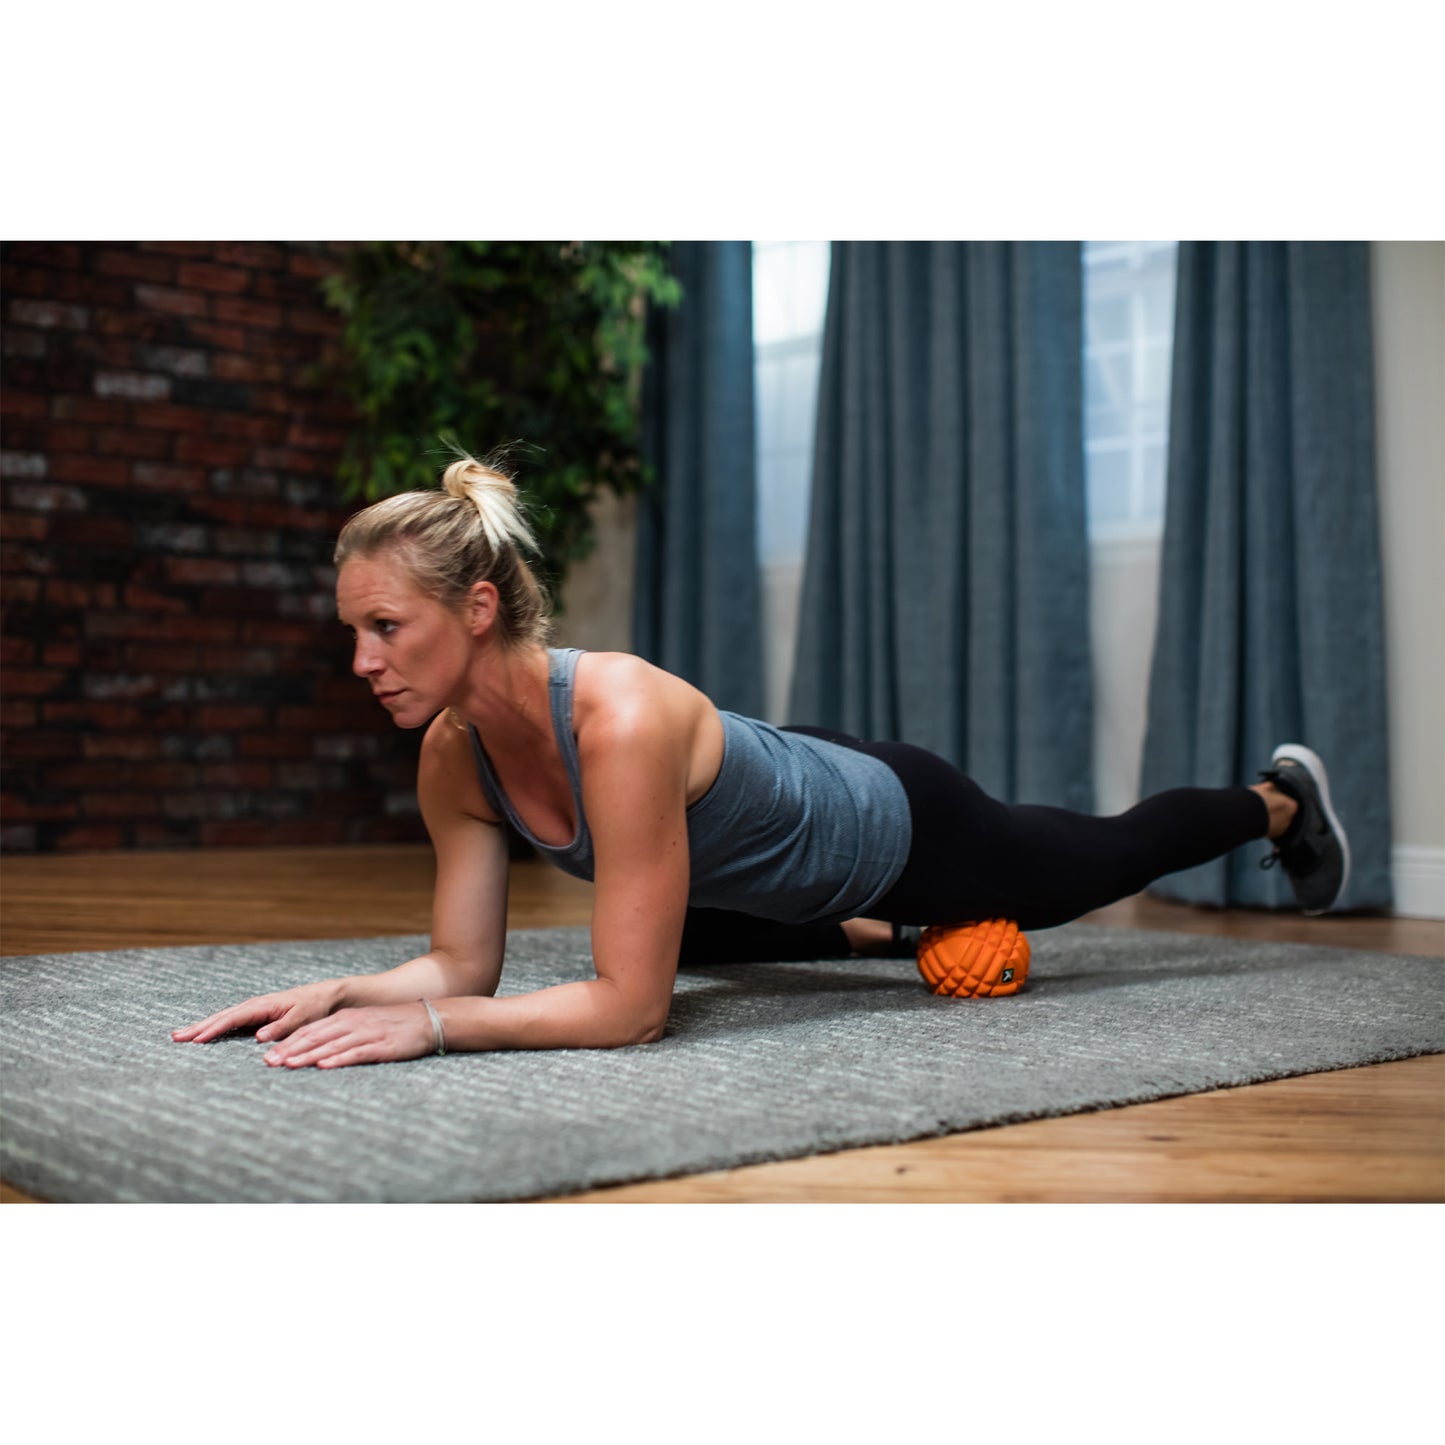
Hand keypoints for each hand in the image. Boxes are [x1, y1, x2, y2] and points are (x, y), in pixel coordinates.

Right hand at [172, 979, 346, 1045]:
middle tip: (175, 1037)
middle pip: (221, 1017)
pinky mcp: (257, 1016)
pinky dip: (215, 1027)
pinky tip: (203, 1035)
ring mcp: (254, 1010)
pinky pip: (231, 1022)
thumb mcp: (302, 1018)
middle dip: (199, 1027)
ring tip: (180, 1036)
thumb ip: (281, 1027)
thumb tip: (258, 1037)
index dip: (214, 1029)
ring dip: (202, 1027)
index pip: (233, 1018)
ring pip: (223, 1019)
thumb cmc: (315, 1008)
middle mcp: (255, 1006)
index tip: (196, 1039)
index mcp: (263, 1006)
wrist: (326, 996)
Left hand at [260, 1003, 436, 1069]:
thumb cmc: (394, 1025)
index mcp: (346, 1018)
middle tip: (269, 1063)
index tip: (268, 1055)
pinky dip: (339, 1059)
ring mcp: (367, 1034)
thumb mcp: (364, 1023)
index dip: (288, 1043)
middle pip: (316, 1037)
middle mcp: (353, 1024)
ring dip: (308, 1056)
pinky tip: (325, 1066)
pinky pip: (357, 1053)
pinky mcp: (382, 1046)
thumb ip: (341, 1033)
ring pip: (332, 1045)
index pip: (310, 1030)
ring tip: (289, 1065)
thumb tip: (315, 1050)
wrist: (428, 1020)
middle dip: (290, 1050)